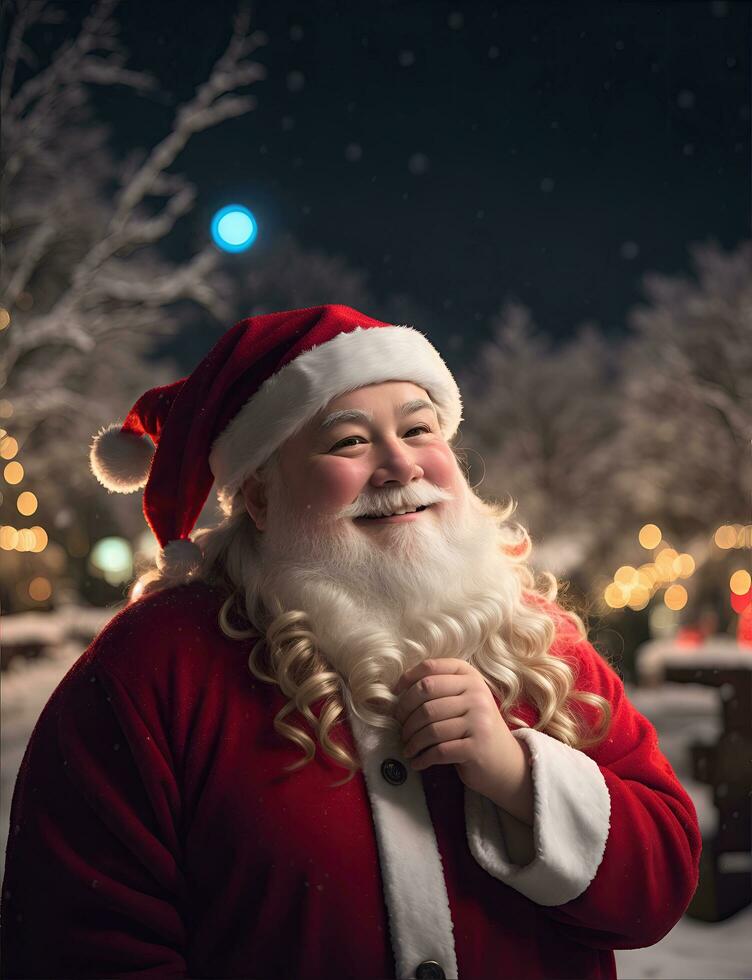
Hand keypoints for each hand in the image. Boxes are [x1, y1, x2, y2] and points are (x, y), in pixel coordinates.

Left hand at [393, 659, 532, 822]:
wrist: (506, 762)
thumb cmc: (474, 728)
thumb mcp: (463, 700)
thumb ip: (439, 688)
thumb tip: (398, 691)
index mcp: (470, 676)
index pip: (430, 668)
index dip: (407, 680)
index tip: (395, 695)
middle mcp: (477, 694)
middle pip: (425, 697)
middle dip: (405, 714)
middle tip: (400, 728)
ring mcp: (479, 720)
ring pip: (429, 726)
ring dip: (412, 741)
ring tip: (408, 748)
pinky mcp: (477, 747)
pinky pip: (438, 751)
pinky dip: (422, 758)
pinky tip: (417, 761)